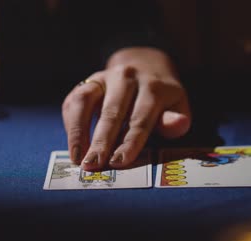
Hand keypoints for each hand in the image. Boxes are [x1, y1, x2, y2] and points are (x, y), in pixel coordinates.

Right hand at [62, 47, 191, 170]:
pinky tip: (73, 146)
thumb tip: (179, 125)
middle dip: (101, 141)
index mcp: (153, 86)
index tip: (119, 162)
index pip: (141, 118)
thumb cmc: (161, 97)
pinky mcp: (87, 82)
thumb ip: (174, 119)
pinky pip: (73, 101)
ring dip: (78, 131)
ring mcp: (104, 77)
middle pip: (112, 112)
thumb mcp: (176, 106)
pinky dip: (71, 124)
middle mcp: (126, 77)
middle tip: (93, 165)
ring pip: (85, 101)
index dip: (130, 141)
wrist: (144, 66)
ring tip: (77, 157)